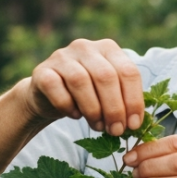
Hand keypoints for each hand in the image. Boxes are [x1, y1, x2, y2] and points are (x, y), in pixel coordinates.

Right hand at [20, 38, 143, 135]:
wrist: (49, 96)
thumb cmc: (87, 95)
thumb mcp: (109, 94)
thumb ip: (123, 101)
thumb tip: (134, 123)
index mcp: (108, 48)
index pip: (128, 72)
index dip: (133, 100)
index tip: (133, 125)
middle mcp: (85, 47)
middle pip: (106, 76)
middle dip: (114, 108)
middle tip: (115, 131)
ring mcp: (62, 56)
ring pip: (80, 81)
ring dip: (92, 109)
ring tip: (97, 126)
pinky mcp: (42, 71)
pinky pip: (56, 88)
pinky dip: (67, 105)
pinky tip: (75, 115)